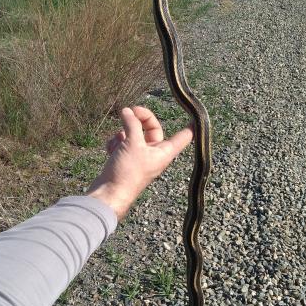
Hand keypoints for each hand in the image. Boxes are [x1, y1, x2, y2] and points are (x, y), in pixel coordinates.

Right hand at [85, 106, 193, 221]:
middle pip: (151, 128)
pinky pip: (122, 144)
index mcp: (164, 152)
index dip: (190, 126)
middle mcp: (153, 154)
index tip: (196, 116)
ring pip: (132, 134)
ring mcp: (138, 157)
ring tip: (118, 142)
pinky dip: (115, 144)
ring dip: (122, 133)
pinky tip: (110, 150)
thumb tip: (127, 111)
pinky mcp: (124, 160)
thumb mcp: (132, 143)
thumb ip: (132, 124)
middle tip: (130, 111)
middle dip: (138, 119)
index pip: (183, 136)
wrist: (109, 194)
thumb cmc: (127, 173)